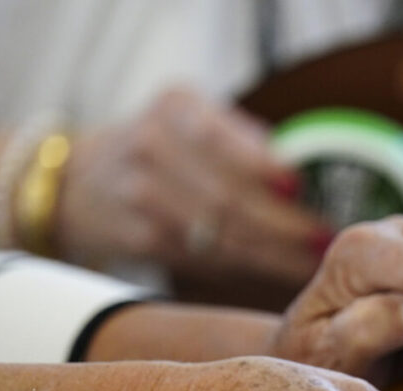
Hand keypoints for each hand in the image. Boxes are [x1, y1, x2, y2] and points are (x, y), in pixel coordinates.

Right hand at [54, 86, 326, 284]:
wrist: (78, 182)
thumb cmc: (161, 147)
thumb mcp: (191, 116)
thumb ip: (243, 138)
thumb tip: (310, 174)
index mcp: (175, 107)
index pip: (219, 137)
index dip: (259, 164)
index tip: (298, 186)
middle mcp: (151, 147)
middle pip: (224, 194)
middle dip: (282, 224)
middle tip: (323, 239)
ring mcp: (140, 196)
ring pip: (218, 234)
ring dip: (272, 254)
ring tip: (312, 261)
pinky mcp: (139, 240)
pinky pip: (203, 258)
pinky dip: (245, 267)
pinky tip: (277, 271)